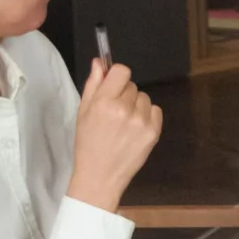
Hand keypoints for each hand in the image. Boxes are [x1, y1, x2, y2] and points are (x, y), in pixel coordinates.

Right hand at [68, 57, 161, 212]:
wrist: (100, 176)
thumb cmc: (88, 144)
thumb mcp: (83, 112)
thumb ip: (93, 85)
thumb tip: (100, 62)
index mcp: (104, 103)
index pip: (122, 71)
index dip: (116, 76)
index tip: (112, 85)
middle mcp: (125, 110)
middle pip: (132, 85)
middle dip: (123, 94)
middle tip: (113, 113)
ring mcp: (141, 121)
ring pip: (144, 98)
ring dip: (135, 106)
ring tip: (123, 124)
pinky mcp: (154, 132)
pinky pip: (155, 110)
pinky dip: (147, 116)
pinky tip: (134, 129)